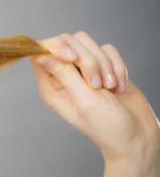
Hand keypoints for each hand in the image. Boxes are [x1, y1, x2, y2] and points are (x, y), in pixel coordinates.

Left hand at [30, 31, 159, 166]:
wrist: (137, 135)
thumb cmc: (107, 126)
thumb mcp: (83, 100)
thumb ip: (64, 74)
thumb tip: (40, 54)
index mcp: (51, 86)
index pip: (41, 52)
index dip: (56, 47)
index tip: (73, 59)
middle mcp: (64, 75)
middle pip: (67, 41)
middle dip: (87, 59)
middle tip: (97, 84)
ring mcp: (84, 69)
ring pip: (88, 43)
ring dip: (104, 63)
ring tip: (109, 87)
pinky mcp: (103, 66)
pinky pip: (108, 50)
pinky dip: (117, 66)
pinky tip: (118, 86)